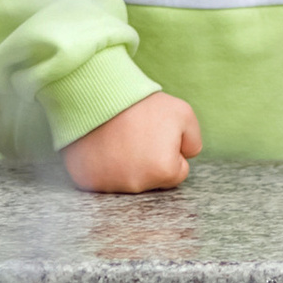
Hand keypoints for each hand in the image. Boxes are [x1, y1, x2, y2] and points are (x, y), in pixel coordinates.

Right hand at [63, 89, 202, 193]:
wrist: (98, 96)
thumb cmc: (142, 105)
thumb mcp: (183, 113)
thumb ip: (193, 140)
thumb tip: (186, 156)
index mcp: (164, 171)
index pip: (178, 172)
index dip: (170, 151)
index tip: (156, 135)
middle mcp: (138, 185)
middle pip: (153, 178)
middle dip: (149, 160)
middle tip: (137, 135)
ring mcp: (111, 186)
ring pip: (128, 180)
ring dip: (127, 163)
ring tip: (119, 138)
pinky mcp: (89, 181)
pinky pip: (103, 179)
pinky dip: (105, 165)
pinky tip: (104, 146)